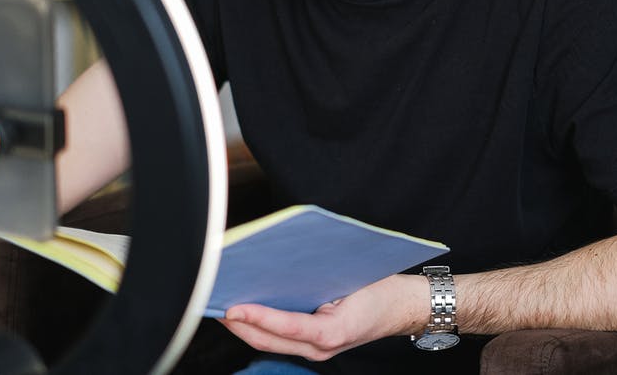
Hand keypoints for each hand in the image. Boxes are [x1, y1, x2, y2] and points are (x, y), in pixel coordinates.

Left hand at [219, 274, 425, 361]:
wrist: (404, 307)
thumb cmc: (381, 289)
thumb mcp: (352, 279)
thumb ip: (318, 278)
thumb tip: (282, 265)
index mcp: (333, 331)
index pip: (286, 327)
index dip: (257, 318)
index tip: (232, 307)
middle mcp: (322, 347)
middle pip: (269, 340)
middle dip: (238, 325)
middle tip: (212, 304)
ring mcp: (318, 351)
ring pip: (270, 343)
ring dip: (244, 328)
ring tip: (222, 307)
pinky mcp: (317, 346)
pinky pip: (282, 339)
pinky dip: (261, 327)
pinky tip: (246, 312)